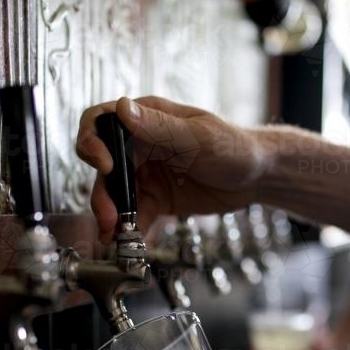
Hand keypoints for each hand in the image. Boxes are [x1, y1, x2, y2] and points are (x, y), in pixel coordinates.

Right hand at [76, 96, 269, 243]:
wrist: (257, 176)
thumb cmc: (233, 145)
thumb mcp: (198, 136)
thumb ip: (159, 126)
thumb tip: (122, 108)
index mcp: (146, 120)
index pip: (102, 122)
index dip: (93, 142)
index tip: (104, 166)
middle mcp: (140, 146)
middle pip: (103, 167)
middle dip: (101, 193)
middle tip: (107, 217)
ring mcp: (146, 174)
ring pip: (115, 194)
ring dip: (111, 215)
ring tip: (114, 236)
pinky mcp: (156, 199)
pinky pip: (135, 215)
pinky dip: (129, 229)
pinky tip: (131, 242)